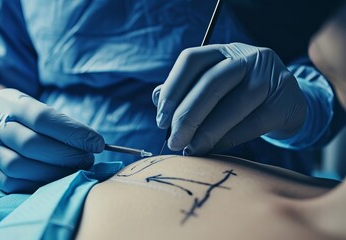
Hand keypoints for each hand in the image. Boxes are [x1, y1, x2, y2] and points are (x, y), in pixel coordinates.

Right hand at [0, 89, 104, 192]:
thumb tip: (94, 144)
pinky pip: (11, 183)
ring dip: (52, 172)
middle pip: (30, 143)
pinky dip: (38, 183)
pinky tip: (57, 180)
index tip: (98, 143)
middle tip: (87, 160)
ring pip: (18, 166)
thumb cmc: (25, 116)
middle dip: (65, 155)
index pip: (42, 117)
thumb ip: (61, 124)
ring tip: (74, 171)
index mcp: (9, 102)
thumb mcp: (38, 107)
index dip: (73, 132)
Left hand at [152, 43, 306, 154]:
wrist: (288, 103)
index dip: (172, 89)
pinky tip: (212, 150)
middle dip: (187, 115)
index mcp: (223, 51)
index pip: (191, 60)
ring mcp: (270, 77)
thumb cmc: (239, 96)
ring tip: (191, 149)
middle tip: (174, 141)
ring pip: (233, 104)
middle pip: (211, 82)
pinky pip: (252, 124)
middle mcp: (247, 57)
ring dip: (207, 132)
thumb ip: (186, 90)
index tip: (161, 120)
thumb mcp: (214, 86)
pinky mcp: (284, 102)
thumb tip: (157, 99)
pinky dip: (228, 140)